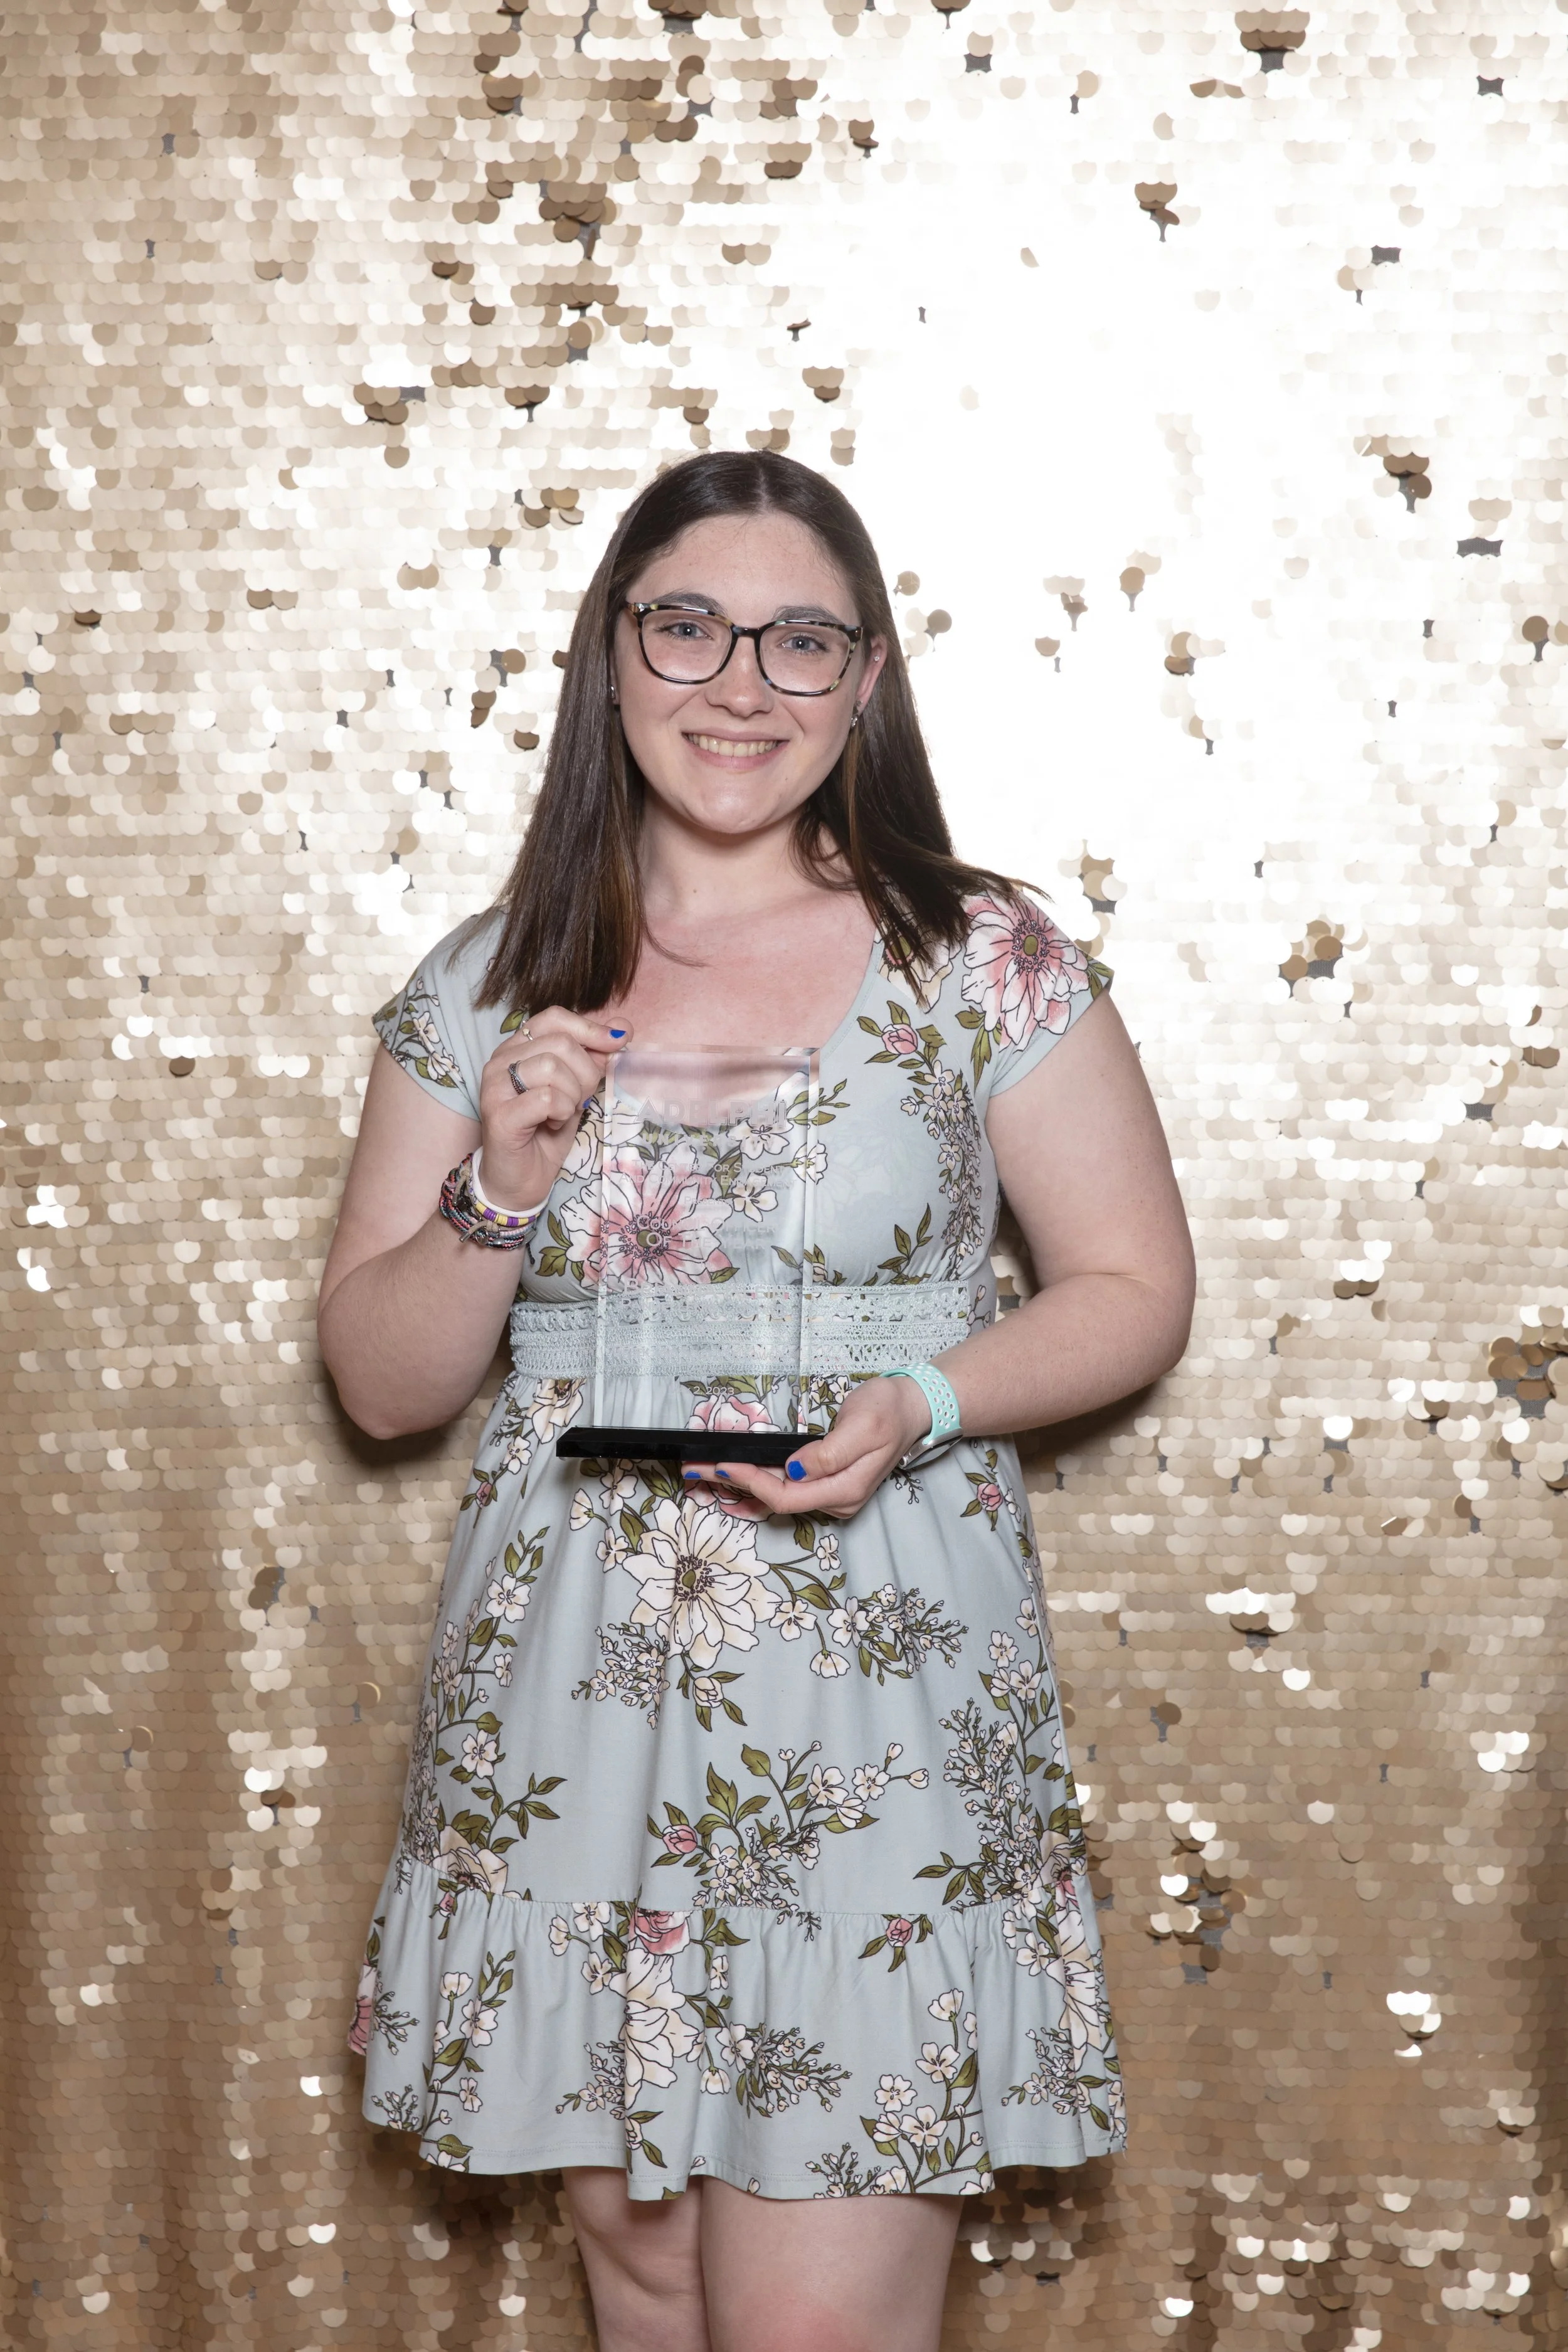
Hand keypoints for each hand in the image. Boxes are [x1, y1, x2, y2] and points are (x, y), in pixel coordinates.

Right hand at [477, 1009, 628, 1211]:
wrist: (520, 1181)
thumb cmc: (545, 1133)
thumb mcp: (575, 1090)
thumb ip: (591, 1059)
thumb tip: (620, 1029)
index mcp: (517, 1048)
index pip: (554, 1018)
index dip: (590, 1028)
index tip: (618, 1041)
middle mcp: (500, 1060)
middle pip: (560, 1043)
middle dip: (585, 1073)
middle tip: (579, 1100)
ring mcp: (495, 1086)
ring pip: (552, 1067)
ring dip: (572, 1095)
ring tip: (561, 1114)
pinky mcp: (499, 1114)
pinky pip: (547, 1098)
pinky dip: (561, 1113)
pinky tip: (551, 1124)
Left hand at [683, 1374, 933, 1521]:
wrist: (912, 1408)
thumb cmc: (888, 1411)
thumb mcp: (862, 1425)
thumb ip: (830, 1453)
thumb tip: (794, 1470)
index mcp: (845, 1489)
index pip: (786, 1495)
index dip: (752, 1481)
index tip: (723, 1463)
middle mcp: (836, 1500)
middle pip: (775, 1500)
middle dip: (734, 1485)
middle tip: (694, 1469)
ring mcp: (831, 1495)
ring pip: (777, 1497)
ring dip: (740, 1485)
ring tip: (704, 1472)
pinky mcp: (826, 1484)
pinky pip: (785, 1489)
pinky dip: (757, 1482)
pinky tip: (734, 1479)